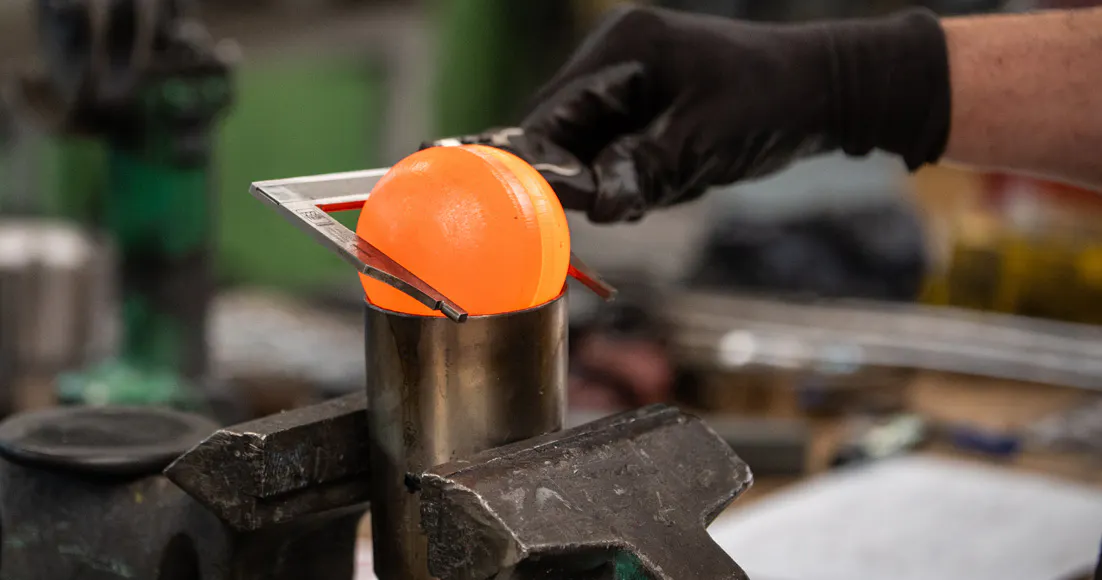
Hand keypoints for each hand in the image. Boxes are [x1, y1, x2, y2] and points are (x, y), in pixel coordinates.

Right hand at [505, 6, 950, 222]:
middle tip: (619, 207)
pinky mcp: (650, 108)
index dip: (542, 159)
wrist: (831, 91)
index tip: (544, 208)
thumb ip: (641, 171)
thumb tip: (594, 209)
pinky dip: (638, 177)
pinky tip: (680, 180)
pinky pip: (620, 152)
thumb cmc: (773, 102)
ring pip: (592, 147)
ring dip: (614, 180)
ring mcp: (634, 82)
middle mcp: (618, 58)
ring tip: (669, 186)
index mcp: (624, 46)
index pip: (554, 109)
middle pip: (566, 129)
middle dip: (584, 174)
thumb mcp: (703, 140)